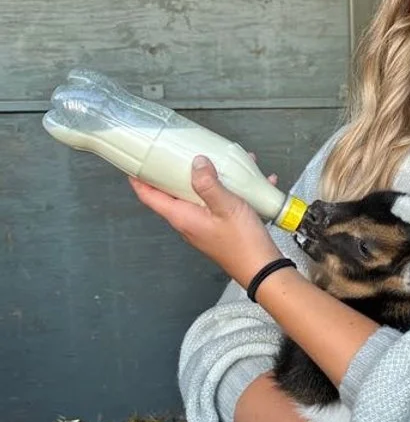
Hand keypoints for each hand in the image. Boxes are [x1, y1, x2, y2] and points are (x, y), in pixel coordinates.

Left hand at [128, 155, 281, 287]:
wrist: (263, 269)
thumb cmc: (242, 242)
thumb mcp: (226, 206)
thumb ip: (209, 183)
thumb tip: (196, 162)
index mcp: (182, 217)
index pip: (150, 197)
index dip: (139, 180)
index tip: (135, 163)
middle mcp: (189, 222)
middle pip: (174, 193)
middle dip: (179, 171)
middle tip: (181, 152)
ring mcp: (204, 225)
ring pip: (200, 195)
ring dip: (211, 178)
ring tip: (227, 162)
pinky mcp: (220, 227)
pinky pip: (219, 203)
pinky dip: (231, 190)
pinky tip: (250, 182)